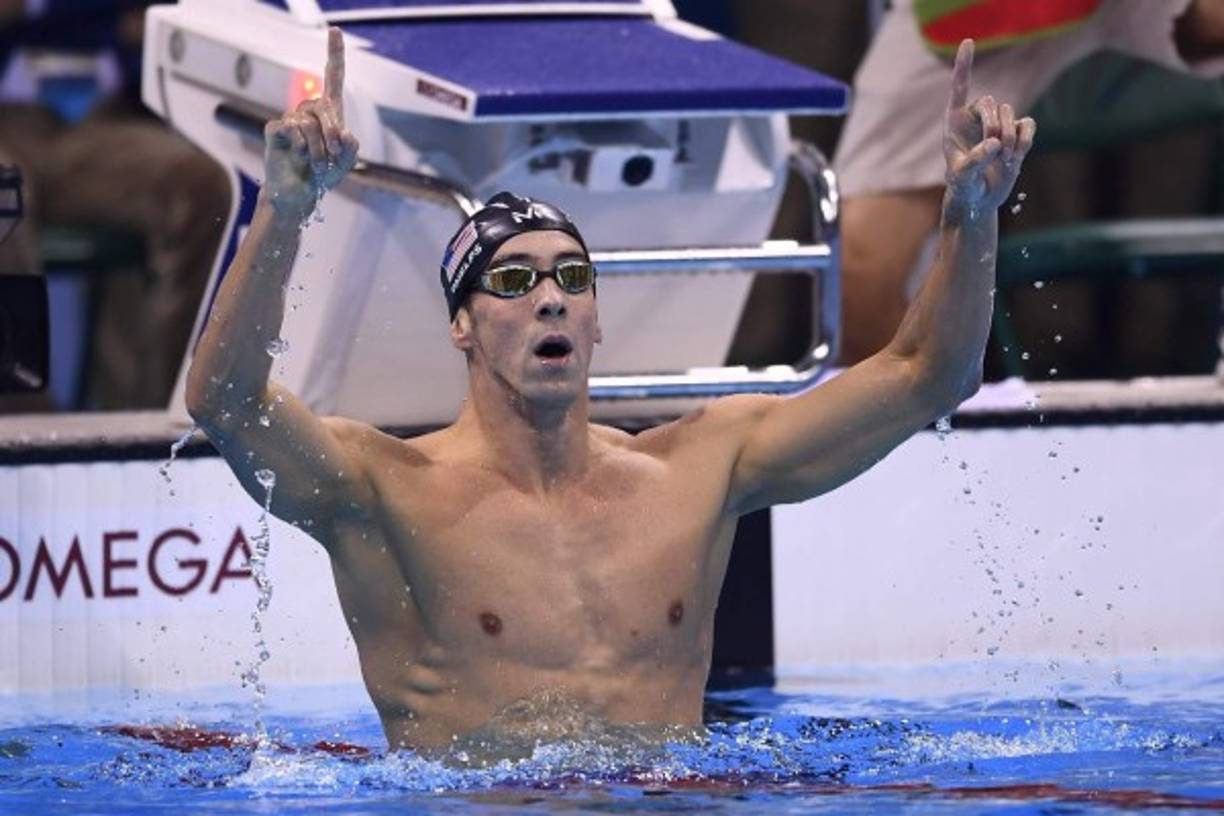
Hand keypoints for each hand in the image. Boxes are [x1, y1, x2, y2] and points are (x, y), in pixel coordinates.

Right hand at [263, 27, 359, 218]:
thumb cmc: (322, 175)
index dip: (334, 54)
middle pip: (324, 107)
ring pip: (308, 123)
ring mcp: (290, 118)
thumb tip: (346, 135)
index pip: (332, 77)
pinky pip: (289, 128)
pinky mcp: (275, 129)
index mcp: (329, 113)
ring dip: (317, 149)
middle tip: (333, 157)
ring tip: (315, 165)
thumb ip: (351, 150)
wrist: (299, 193)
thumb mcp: (345, 164)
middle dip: (332, 134)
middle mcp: (309, 110)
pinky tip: (297, 155)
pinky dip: (298, 146)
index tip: (334, 30)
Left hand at [943, 40, 1035, 216]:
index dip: (964, 65)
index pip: (960, 87)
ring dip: (1010, 136)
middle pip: (991, 103)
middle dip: (994, 125)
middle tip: (994, 148)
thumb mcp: (962, 177)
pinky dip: (1025, 140)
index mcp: (955, 122)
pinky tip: (1017, 156)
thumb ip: (974, 161)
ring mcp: (998, 125)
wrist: (980, 199)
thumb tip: (994, 144)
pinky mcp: (1017, 134)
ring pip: (1011, 113)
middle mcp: (976, 118)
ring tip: (1004, 158)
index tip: (968, 42)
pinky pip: (1028, 125)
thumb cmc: (963, 186)